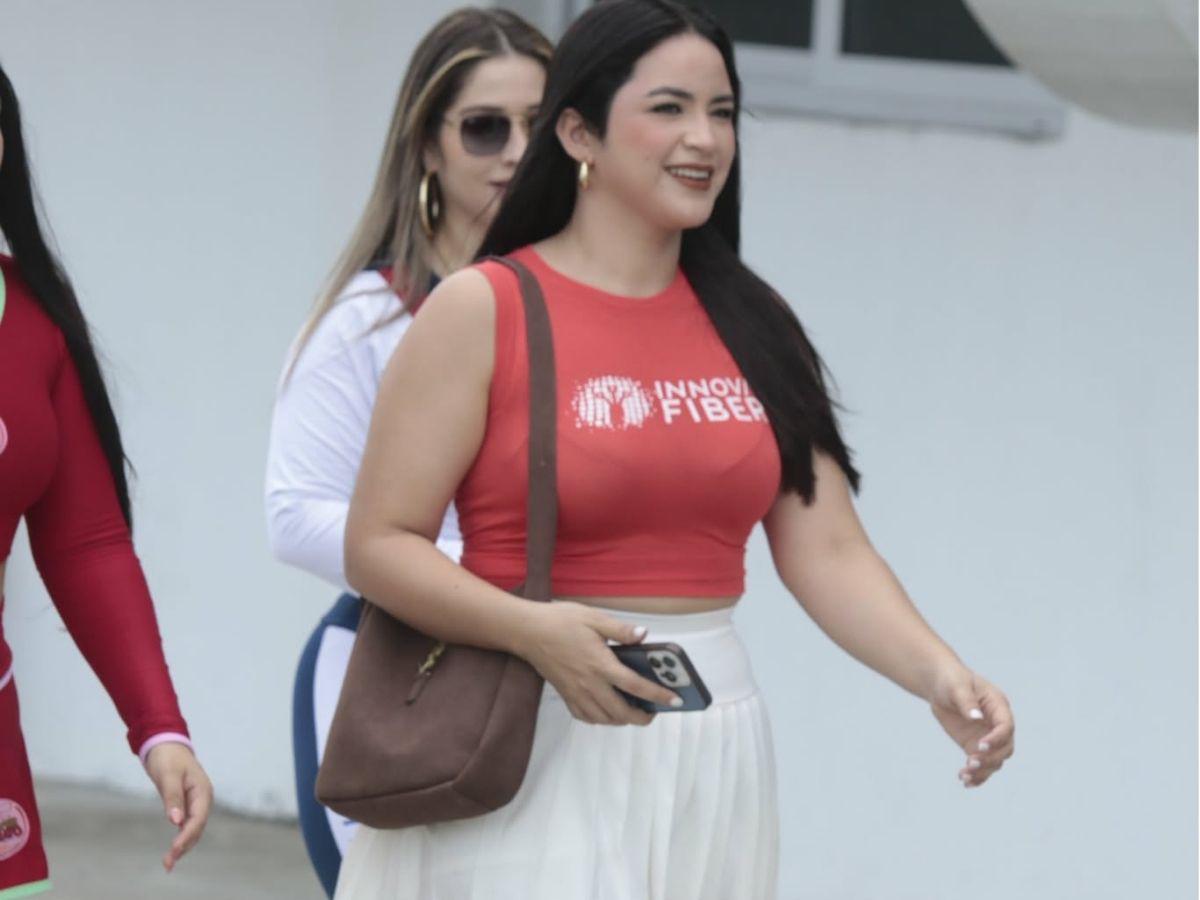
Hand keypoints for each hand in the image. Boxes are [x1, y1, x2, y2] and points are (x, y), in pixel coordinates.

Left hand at [144, 742, 212, 870]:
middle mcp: (203, 799)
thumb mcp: (168, 776)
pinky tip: (174, 848)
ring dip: (183, 845)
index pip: (197, 819)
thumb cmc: (168, 758)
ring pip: (194, 828)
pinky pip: (188, 824)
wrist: (167, 745)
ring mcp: (197, 802)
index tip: (174, 851)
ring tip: (169, 862)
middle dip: (184, 846)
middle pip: (197, 828)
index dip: (186, 836)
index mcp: (202, 791)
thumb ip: (172, 797)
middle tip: (168, 863)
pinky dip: (182, 837)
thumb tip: (176, 822)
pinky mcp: (189, 804)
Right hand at [515, 601, 681, 725]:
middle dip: (642, 717)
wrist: (527, 631)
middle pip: (621, 712)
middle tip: (654, 712)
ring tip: (632, 710)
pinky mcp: (565, 695)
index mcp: (600, 664)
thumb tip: (645, 635)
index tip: (675, 701)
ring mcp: (576, 692)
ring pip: (604, 718)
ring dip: (622, 719)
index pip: (636, 686)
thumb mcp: (593, 617)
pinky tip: (605, 709)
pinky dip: (600, 719)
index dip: (658, 695)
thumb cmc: (561, 621)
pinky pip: (586, 716)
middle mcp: (589, 683)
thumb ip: (620, 630)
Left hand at [928, 665, 1013, 787]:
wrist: (939, 684)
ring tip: (964, 775)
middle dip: (991, 758)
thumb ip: (967, 701)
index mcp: (998, 706)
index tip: (980, 746)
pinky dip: (976, 775)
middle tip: (971, 762)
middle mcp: (997, 724)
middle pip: (1005, 748)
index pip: (1006, 727)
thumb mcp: (957, 686)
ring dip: (982, 771)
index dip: (997, 738)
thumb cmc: (951, 679)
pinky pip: (981, 764)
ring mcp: (987, 737)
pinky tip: (965, 781)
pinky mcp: (974, 745)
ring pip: (994, 760)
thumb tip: (976, 717)